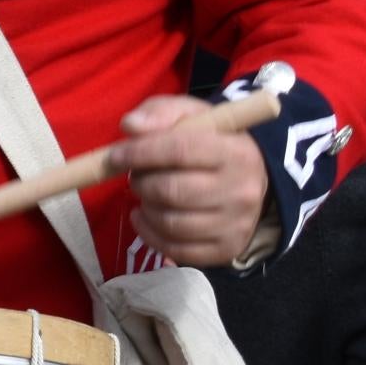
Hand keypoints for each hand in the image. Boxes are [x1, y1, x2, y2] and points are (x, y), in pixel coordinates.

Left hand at [119, 93, 271, 264]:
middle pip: (172, 191)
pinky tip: (144, 216)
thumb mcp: (190, 115)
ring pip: (171, 223)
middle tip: (135, 176)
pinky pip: (177, 251)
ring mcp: (237, 225)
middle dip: (141, 183)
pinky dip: (150, 235)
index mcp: (235, 152)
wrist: (250, 177)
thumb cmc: (211, 141)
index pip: (179, 151)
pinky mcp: (227, 249)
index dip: (140, 153)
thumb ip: (159, 113)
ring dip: (145, 208)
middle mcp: (242, 191)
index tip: (115, 156)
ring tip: (145, 194)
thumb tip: (130, 126)